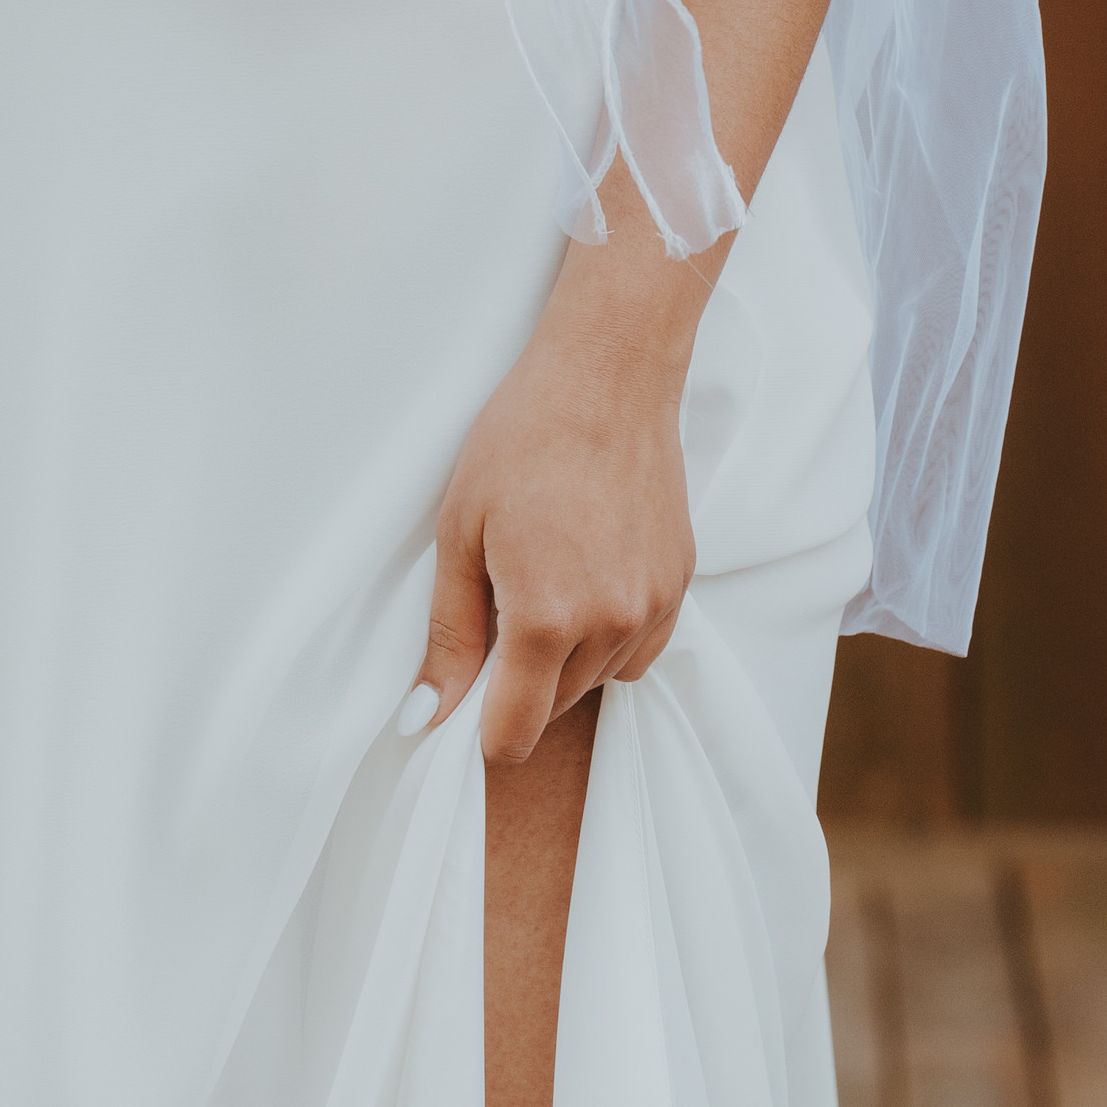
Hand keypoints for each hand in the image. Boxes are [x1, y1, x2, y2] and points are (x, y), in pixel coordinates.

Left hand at [403, 230, 709, 763]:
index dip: (480, 729)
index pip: (513, 732)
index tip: (463, 697)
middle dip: (518, 680)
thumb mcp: (460, 532)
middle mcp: (609, 624)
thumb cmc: (521, 439)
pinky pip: (639, 650)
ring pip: (597, 679)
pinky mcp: (680, 586)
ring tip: (544, 574)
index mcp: (545, 617)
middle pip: (553, 707)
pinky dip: (608, 636)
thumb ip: (448, 635)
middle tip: (499, 599)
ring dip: (564, 657)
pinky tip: (585, 578)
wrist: (606, 375)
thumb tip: (426, 718)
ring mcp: (654, 607)